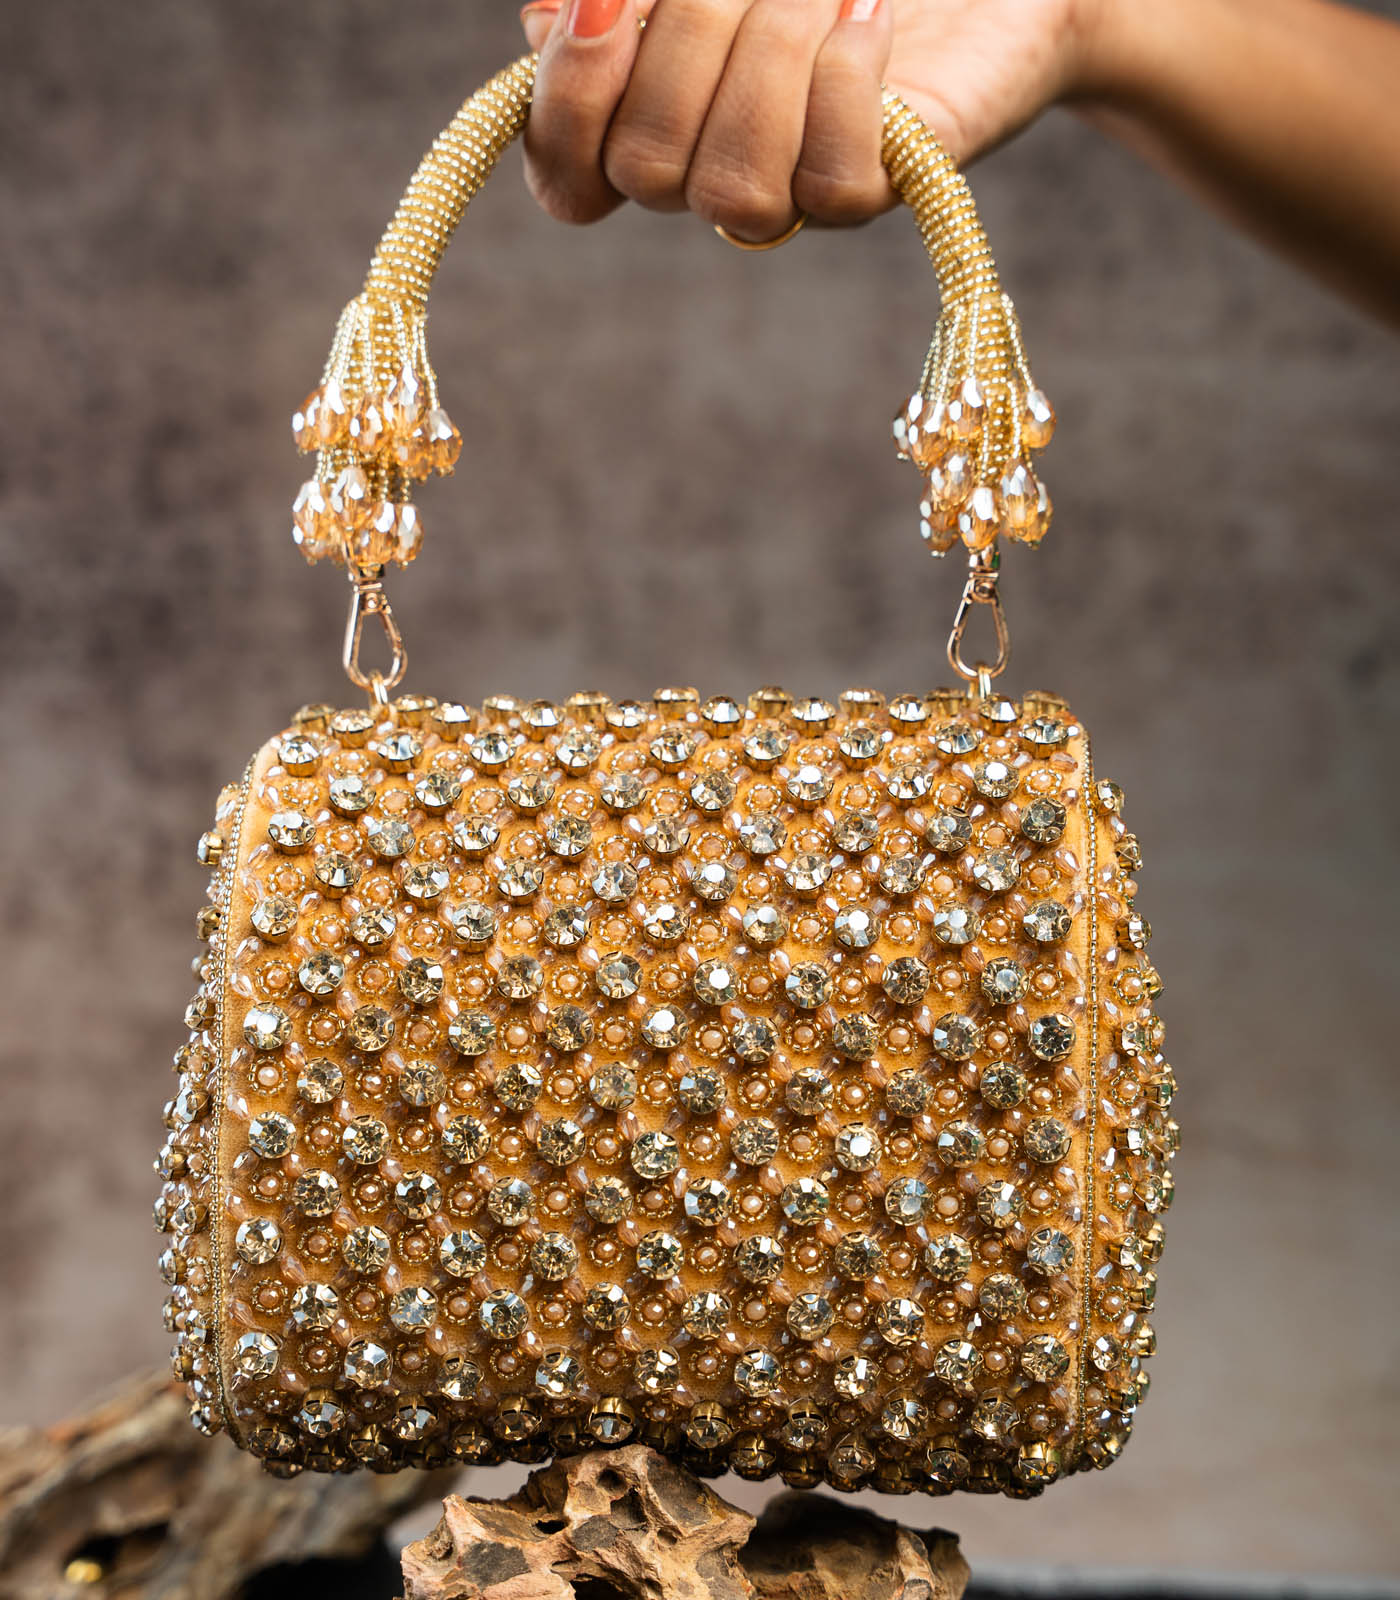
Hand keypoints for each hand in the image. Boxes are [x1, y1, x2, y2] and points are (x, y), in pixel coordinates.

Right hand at [518, 0, 1101, 241]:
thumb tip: (557, 16)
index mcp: (651, 109)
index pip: (565, 174)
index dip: (566, 104)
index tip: (600, 0)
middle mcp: (709, 167)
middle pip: (644, 166)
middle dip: (685, 41)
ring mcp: (792, 190)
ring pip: (731, 188)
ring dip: (769, 59)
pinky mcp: (878, 188)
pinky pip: (830, 183)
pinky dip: (844, 81)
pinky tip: (865, 11)